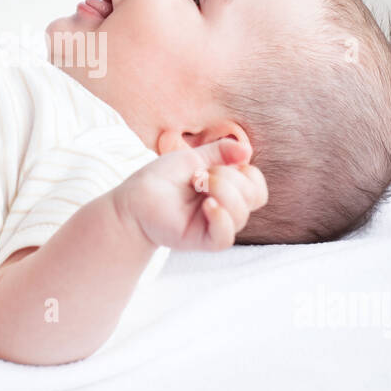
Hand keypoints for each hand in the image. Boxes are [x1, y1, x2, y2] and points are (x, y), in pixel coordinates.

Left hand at [115, 139, 268, 250]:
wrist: (135, 198)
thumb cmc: (162, 178)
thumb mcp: (193, 157)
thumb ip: (220, 152)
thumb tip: (247, 150)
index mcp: (228, 189)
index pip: (256, 186)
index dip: (247, 172)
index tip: (218, 163)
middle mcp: (226, 209)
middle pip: (252, 197)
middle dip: (230, 178)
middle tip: (200, 174)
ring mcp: (215, 225)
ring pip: (241, 215)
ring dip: (223, 191)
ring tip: (198, 184)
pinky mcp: (202, 241)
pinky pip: (225, 236)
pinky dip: (221, 217)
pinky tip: (207, 205)